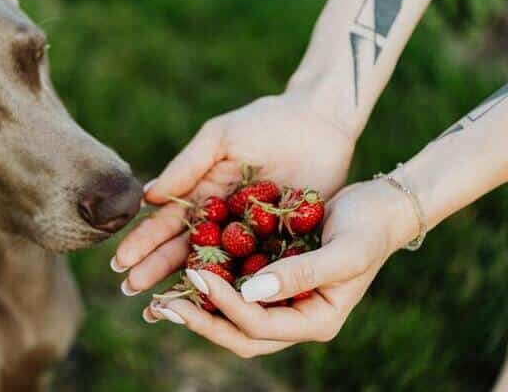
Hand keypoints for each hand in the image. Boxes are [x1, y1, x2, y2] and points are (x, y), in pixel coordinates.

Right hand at [111, 93, 354, 294]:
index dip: (143, 243)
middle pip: (183, 250)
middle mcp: (221, 220)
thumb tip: (146, 197)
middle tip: (129, 291)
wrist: (321, 122)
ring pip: (215, 268)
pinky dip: (237, 289)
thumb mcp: (220, 138)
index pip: (166, 223)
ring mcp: (249, 236)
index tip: (120, 262)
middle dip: (155, 270)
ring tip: (161, 308)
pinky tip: (217, 308)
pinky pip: (256, 270)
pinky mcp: (281, 245)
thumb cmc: (266, 122)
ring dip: (189, 287)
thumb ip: (186, 166)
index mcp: (202, 194)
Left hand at [143, 180, 416, 357]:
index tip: (197, 277)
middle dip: (200, 322)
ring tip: (161, 298)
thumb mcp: (344, 252)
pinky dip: (209, 286)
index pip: (259, 326)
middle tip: (161, 306)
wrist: (379, 207)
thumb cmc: (369, 228)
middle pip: (239, 334)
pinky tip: (182, 271)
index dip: (224, 306)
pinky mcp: (270, 279)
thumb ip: (301, 274)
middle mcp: (294, 317)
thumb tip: (250, 292)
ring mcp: (281, 301)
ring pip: (232, 317)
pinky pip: (234, 290)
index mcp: (314, 320)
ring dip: (198, 309)